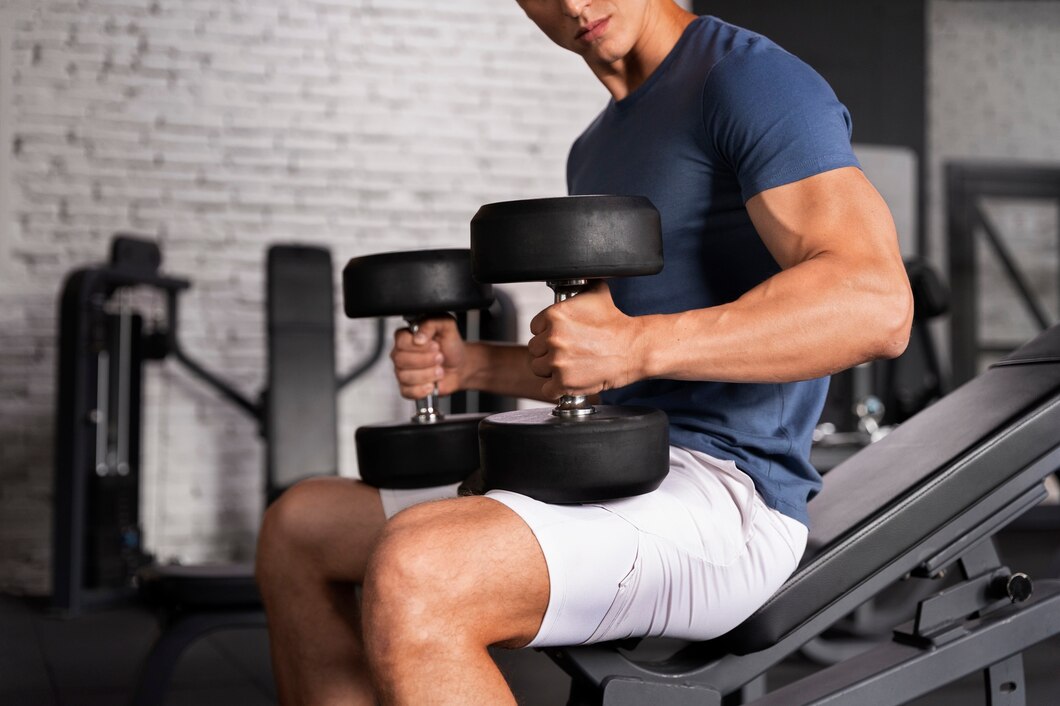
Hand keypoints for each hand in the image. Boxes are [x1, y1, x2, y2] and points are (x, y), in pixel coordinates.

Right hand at [390, 316, 465, 399]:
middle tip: (439, 358)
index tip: (434, 346)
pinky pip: (407, 391)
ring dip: (427, 374)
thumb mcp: (447, 326)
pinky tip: (432, 384)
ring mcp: (402, 371)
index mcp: (407, 337)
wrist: (460, 365)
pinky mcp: (407, 387)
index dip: (419, 346)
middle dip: (426, 360)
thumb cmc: (451, 346)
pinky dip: (422, 390)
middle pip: (401, 359)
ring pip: (405, 376)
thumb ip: (431, 323)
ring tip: (439, 370)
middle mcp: (402, 354)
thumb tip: (418, 336)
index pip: (401, 341)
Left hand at [527, 281, 645, 399]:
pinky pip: (547, 389)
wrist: (633, 348)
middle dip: (548, 351)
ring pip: (538, 368)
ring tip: (570, 365)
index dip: (546, 333)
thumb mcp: (597, 294)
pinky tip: (570, 380)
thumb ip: (581, 285)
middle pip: (535, 349)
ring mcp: (557, 362)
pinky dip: (557, 388)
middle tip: (568, 352)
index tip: (560, 337)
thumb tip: (578, 276)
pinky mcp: (563, 382)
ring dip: (551, 370)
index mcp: (554, 316)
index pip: (534, 328)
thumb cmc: (617, 325)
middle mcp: (552, 338)